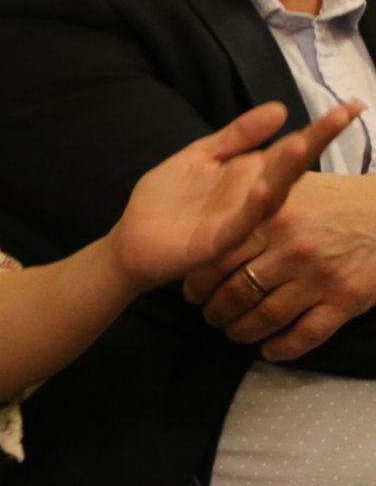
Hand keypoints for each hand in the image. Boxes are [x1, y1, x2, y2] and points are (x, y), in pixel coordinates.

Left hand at [108, 101, 357, 293]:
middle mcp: (252, 199)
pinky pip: (240, 223)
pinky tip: (263, 188)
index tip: (351, 106)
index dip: (319, 129)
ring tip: (302, 145)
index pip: (289, 149)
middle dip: (313, 143)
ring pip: (270, 196)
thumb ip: (238, 135)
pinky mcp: (219, 242)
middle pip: (288, 169)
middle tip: (342, 118)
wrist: (135, 240)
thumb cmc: (170, 199)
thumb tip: (280, 108)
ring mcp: (239, 221)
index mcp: (251, 176)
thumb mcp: (203, 156)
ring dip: (285, 172)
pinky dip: (252, 207)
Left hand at [183, 155, 375, 360]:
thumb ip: (248, 202)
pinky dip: (284, 348)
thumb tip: (202, 218)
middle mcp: (291, 251)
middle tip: (209, 316)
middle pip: (239, 291)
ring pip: (268, 317)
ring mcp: (319, 278)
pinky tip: (269, 352)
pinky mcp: (347, 301)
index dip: (198, 282)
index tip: (190, 292)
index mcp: (270, 220)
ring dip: (243, 331)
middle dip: (216, 311)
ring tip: (233, 333)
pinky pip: (308, 334)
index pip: (218, 258)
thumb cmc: (330, 199)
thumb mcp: (285, 186)